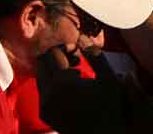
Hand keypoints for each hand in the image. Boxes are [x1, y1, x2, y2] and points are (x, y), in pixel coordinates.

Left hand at [36, 46, 152, 133]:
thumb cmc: (111, 107)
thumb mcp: (109, 79)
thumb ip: (96, 56)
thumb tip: (82, 37)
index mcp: (62, 83)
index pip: (53, 52)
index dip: (66, 47)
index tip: (79, 51)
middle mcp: (48, 94)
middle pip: (43, 62)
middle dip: (57, 57)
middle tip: (77, 60)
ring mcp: (45, 105)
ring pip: (41, 76)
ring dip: (55, 70)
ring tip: (77, 74)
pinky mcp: (45, 114)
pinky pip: (43, 90)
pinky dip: (53, 84)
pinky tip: (72, 89)